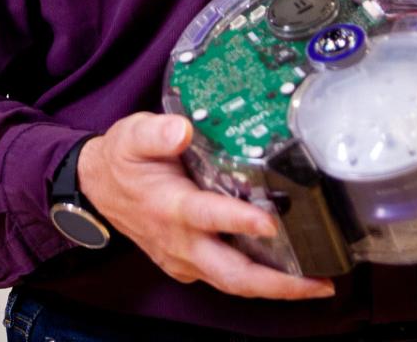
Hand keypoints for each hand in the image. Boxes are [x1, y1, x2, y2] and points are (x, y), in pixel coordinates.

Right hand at [77, 112, 334, 299]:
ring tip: (318, 284)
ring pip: (234, 283)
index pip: (207, 216)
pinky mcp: (189, 265)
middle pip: (233, 274)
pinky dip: (259, 282)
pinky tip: (289, 273)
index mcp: (170, 206)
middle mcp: (181, 241)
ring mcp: (185, 259)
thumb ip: (156, 132)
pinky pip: (226, 279)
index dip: (239, 220)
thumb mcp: (132, 135)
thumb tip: (182, 128)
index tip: (270, 221)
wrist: (96, 189)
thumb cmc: (122, 160)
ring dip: (276, 289)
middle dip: (278, 284)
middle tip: (319, 282)